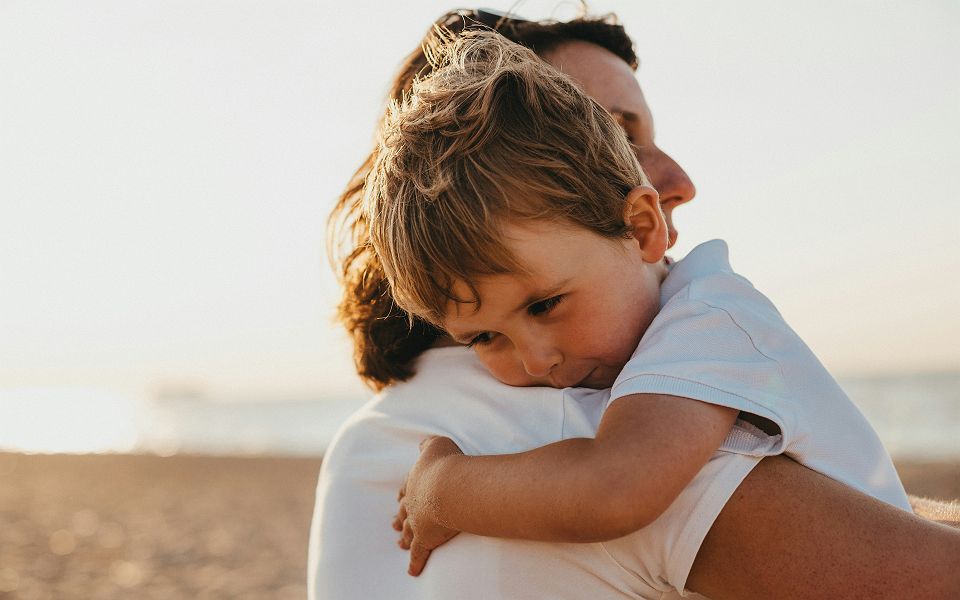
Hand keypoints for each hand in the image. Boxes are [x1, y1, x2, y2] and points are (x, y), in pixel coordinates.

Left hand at [392, 436, 463, 575]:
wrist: (449, 486)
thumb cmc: (446, 463)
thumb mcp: (437, 445)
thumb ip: (428, 444)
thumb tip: (422, 444)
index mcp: (415, 482)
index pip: (407, 488)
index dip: (404, 493)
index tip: (399, 498)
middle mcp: (413, 502)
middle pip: (403, 512)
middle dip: (399, 517)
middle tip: (393, 524)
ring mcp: (417, 522)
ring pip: (407, 532)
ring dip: (403, 537)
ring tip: (399, 543)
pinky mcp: (425, 539)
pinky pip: (418, 553)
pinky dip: (415, 562)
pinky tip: (412, 571)